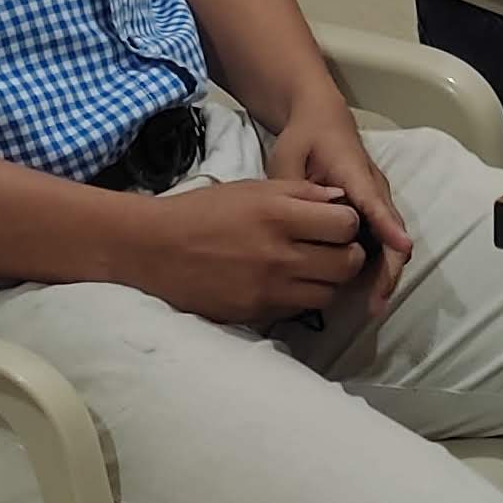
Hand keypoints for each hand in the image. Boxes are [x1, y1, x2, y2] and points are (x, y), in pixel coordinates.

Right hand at [119, 177, 374, 324]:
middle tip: (333, 249)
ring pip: (329, 294)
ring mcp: (268, 289)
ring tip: (312, 269)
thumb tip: (341, 198)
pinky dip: (301, 298)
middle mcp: (279, 255)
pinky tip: (287, 283)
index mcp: (279, 215)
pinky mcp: (256, 313)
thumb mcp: (253, 189)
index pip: (346, 226)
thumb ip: (301, 193)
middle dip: (348, 255)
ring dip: (328, 281)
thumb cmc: (204, 211)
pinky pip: (299, 310)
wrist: (155, 249)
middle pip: (347, 264)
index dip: (348, 224)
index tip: (335, 223)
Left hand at [268, 108, 412, 313]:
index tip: (401, 249)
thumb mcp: (288, 156)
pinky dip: (375, 266)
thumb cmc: (305, 138)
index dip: (388, 228)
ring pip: (389, 242)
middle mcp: (374, 190)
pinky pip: (379, 242)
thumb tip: (296, 224)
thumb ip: (291, 189)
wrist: (322, 119)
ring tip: (373, 306)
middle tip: (376, 303)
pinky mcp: (371, 213)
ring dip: (383, 274)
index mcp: (355, 174)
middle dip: (388, 270)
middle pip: (391, 233)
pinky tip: (361, 292)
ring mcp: (376, 202)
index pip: (374, 204)